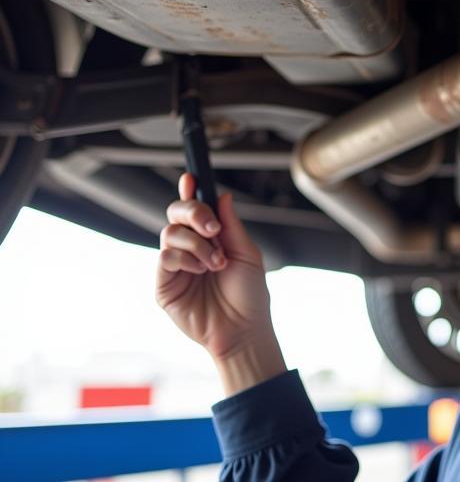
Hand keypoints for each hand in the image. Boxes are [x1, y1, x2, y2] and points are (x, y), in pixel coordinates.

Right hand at [157, 173, 285, 393]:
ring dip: (197, 244)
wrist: (243, 329)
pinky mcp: (164, 285)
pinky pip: (165, 257)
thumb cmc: (249, 294)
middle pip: (175, 213)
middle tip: (213, 228)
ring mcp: (175, 266)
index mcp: (211, 238)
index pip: (194, 209)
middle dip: (194, 212)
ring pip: (170, 233)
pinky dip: (185, 259)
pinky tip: (200, 272)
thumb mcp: (246, 252)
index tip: (190, 177)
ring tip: (216, 263)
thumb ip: (231, 225)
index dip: (189, 190)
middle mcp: (190, 248)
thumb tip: (222, 195)